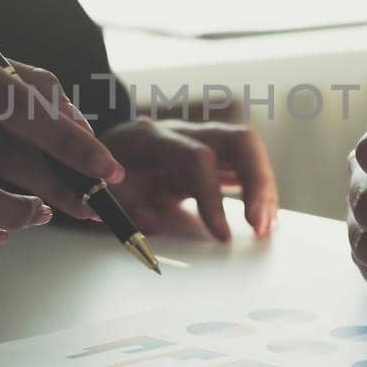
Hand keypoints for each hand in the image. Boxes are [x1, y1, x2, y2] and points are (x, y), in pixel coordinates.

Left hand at [101, 118, 277, 240]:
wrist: (100, 149)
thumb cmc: (101, 170)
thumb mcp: (100, 190)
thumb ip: (123, 207)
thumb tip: (153, 225)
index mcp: (152, 139)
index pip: (196, 159)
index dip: (212, 196)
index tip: (221, 234)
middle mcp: (183, 132)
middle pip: (239, 141)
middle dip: (258, 182)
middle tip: (261, 224)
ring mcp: (201, 139)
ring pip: (249, 150)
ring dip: (265, 189)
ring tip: (266, 228)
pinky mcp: (212, 154)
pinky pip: (245, 165)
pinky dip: (259, 191)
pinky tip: (263, 217)